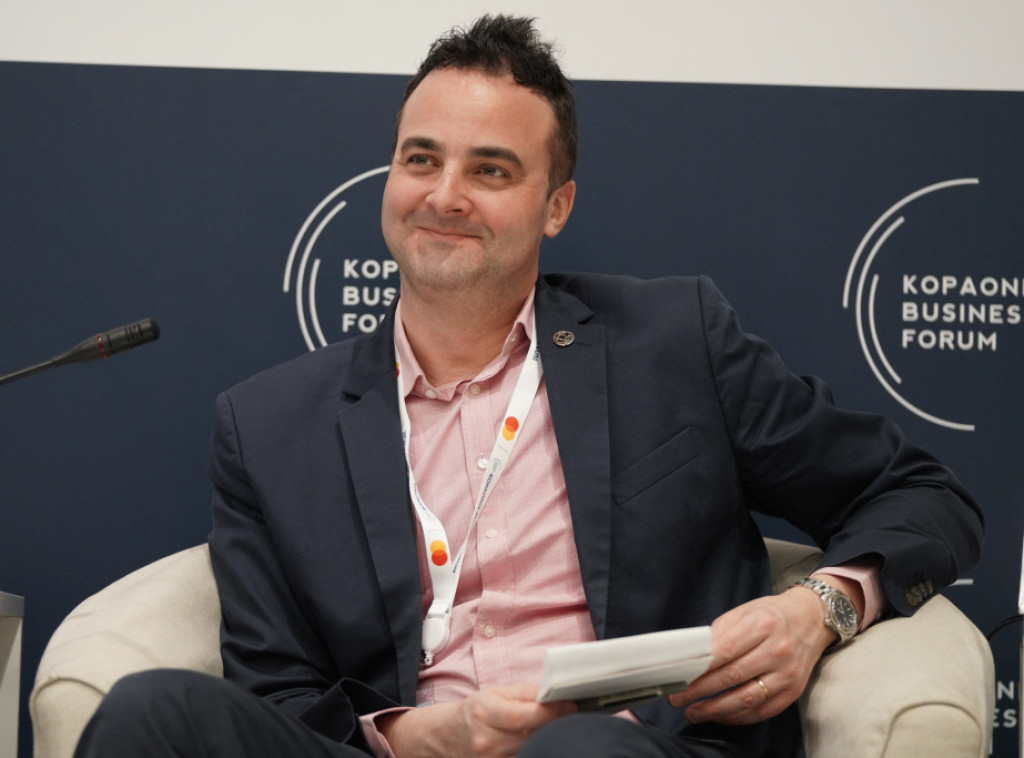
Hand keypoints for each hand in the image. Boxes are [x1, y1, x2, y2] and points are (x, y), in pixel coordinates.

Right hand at [377, 682, 576, 757]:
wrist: (450, 735)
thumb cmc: (477, 710)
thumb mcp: (498, 693)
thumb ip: (528, 694)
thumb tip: (557, 695)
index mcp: (485, 712)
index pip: (523, 716)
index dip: (551, 712)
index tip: (571, 706)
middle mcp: (486, 740)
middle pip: (531, 737)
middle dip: (553, 726)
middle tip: (569, 717)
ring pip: (530, 751)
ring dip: (547, 740)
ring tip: (555, 729)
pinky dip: (536, 751)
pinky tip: (542, 742)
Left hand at [668, 575, 860, 725]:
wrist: (812, 619)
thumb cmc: (772, 613)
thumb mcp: (745, 611)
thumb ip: (720, 632)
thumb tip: (693, 654)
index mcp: (762, 624)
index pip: (725, 651)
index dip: (700, 667)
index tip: (679, 677)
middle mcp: (777, 649)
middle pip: (732, 676)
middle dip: (700, 691)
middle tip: (678, 699)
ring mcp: (788, 673)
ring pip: (747, 698)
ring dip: (717, 710)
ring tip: (695, 712)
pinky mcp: (794, 691)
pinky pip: (764, 710)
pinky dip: (739, 717)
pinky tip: (721, 715)